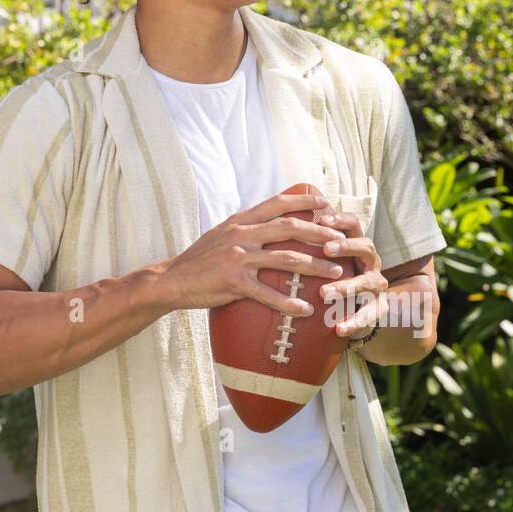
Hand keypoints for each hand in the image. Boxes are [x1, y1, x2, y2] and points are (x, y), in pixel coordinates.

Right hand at [160, 189, 348, 311]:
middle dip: (319, 233)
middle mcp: (241, 235)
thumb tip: (270, 222)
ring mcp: (237, 258)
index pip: (277, 203)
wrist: (171, 280)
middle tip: (341, 240)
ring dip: (314, 267)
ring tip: (335, 274)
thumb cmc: (199, 260)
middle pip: (289, 228)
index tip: (326, 203)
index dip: (303, 201)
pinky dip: (288, 303)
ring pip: (285, 259)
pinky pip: (267, 293)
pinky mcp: (233, 282)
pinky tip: (305, 310)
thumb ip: (246, 227)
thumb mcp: (221, 233)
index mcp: (240, 221)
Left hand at [315, 208, 389, 340]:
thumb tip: (276, 230)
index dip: (341, 220)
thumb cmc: (335, 278)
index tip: (322, 219)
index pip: (354, 225)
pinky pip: (370, 314)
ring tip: (324, 293)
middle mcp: (371, 262)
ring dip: (346, 286)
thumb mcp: (326, 261)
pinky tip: (339, 329)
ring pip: (368, 282)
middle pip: (367, 247)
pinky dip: (354, 321)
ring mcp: (378, 284)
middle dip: (347, 247)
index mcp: (358, 246)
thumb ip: (310, 247)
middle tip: (326, 250)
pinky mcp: (380, 307)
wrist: (359, 309)